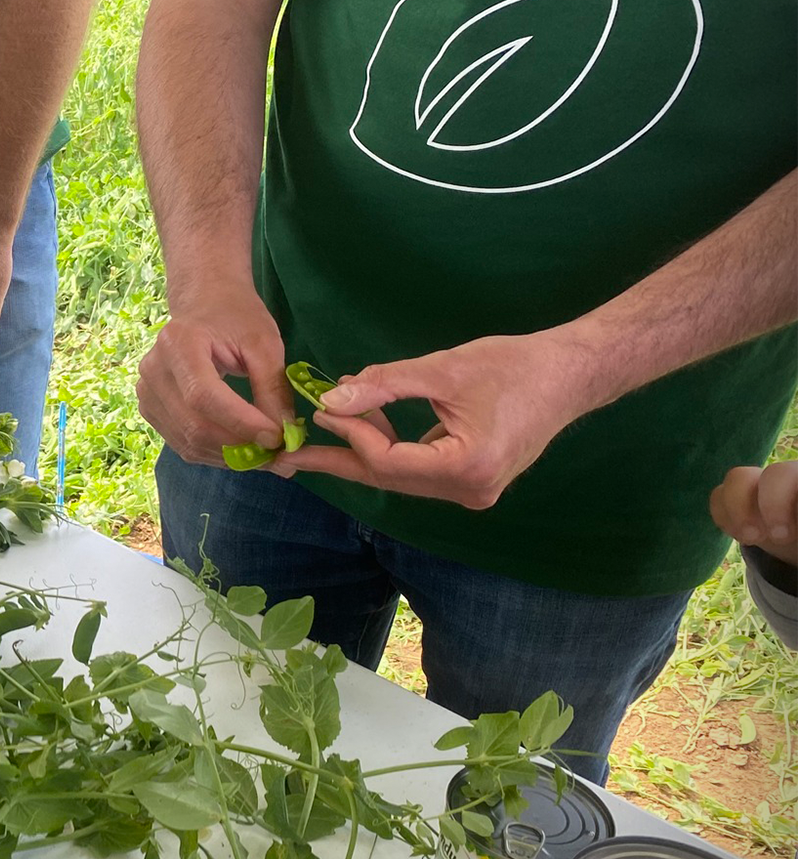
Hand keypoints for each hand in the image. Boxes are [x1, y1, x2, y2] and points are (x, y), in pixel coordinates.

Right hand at [135, 280, 291, 465]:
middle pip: (194, 425)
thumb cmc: (235, 317)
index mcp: (179, 343)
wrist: (203, 303)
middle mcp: (153, 369)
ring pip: (188, 442)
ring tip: (263, 453)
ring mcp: (146, 392)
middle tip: (277, 454)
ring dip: (229, 456)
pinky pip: (183, 444)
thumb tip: (284, 436)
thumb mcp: (264, 343)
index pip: (204, 396)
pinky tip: (239, 447)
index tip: (277, 437)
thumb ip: (272, 387)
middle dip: (239, 447)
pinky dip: (215, 454)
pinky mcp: (149, 409)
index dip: (240, 423)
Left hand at [277, 332, 584, 508]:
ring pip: (400, 477)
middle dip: (339, 458)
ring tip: (325, 426)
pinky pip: (418, 470)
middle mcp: (469, 492)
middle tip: (287, 454)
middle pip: (389, 478)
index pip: (389, 462)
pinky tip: (367, 423)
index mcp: (468, 469)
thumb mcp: (443, 369)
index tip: (323, 407)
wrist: (571, 374)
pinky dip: (389, 448)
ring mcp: (472, 492)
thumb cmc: (515, 366)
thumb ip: (385, 385)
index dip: (353, 436)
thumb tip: (332, 397)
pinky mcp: (471, 481)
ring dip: (363, 450)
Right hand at [711, 461, 797, 566]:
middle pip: (778, 473)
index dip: (783, 502)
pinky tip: (742, 537)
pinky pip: (718, 496)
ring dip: (740, 509)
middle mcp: (790, 476)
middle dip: (774, 504)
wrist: (797, 537)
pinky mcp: (735, 497)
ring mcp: (759, 484)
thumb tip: (796, 527)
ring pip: (739, 477)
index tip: (792, 533)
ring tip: (751, 539)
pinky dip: (725, 517)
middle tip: (780, 538)